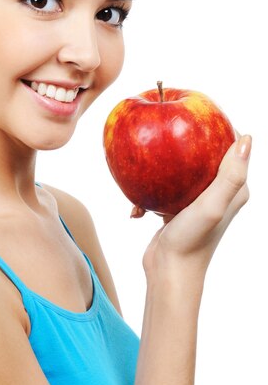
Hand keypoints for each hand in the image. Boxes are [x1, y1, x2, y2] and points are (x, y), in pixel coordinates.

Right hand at [132, 132, 251, 282]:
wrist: (169, 272)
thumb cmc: (193, 240)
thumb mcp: (213, 205)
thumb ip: (231, 175)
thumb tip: (246, 138)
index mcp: (235, 188)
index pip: (231, 146)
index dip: (217, 125)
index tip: (194, 111)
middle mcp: (218, 191)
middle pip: (202, 152)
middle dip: (185, 138)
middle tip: (164, 125)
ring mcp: (196, 199)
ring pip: (180, 168)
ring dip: (162, 164)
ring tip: (145, 156)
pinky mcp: (177, 207)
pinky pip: (162, 186)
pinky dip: (148, 188)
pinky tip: (137, 203)